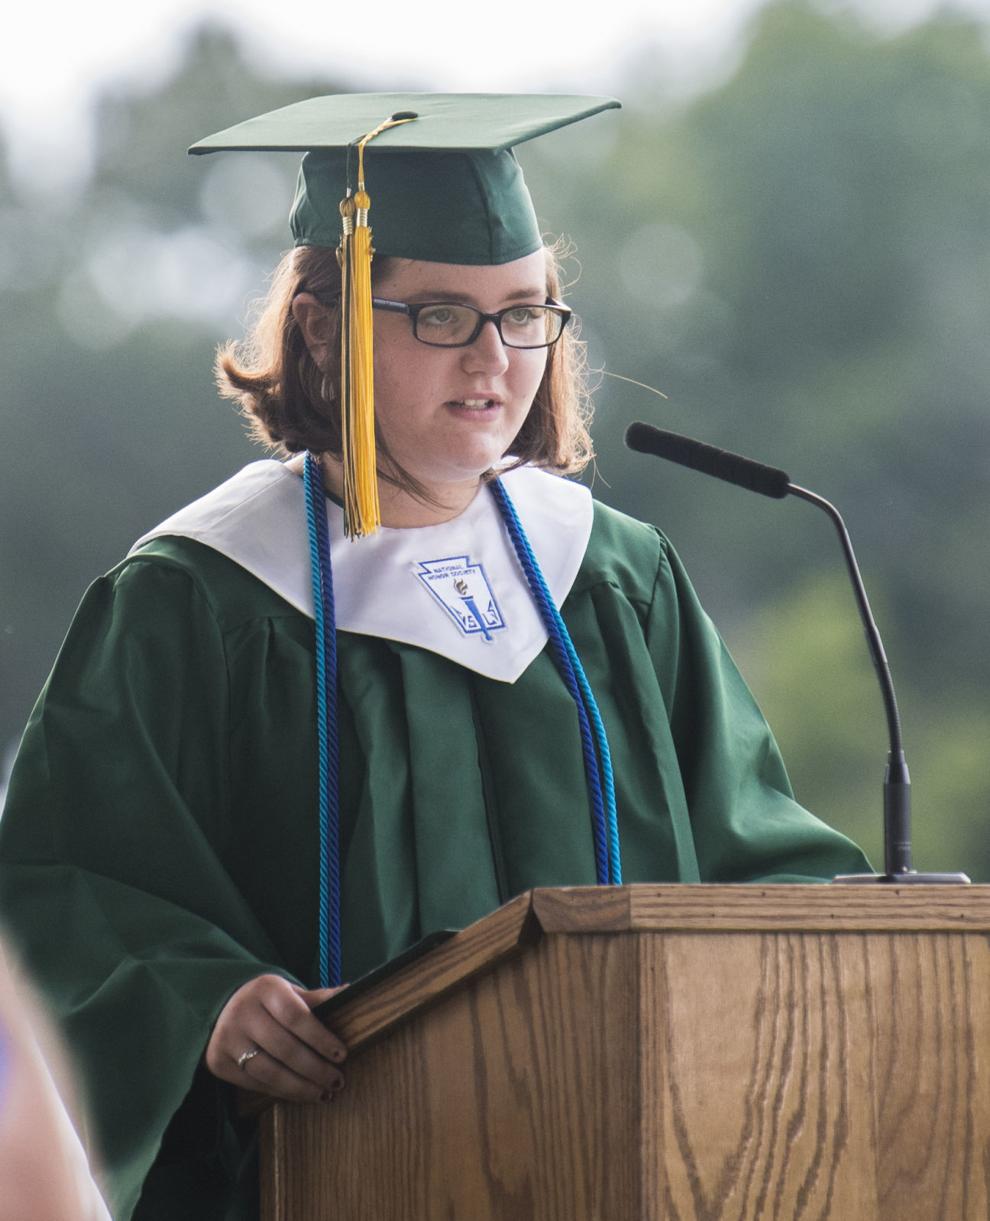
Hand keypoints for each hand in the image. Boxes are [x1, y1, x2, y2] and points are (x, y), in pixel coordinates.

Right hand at [204, 974, 346, 1102]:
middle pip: (284, 1048)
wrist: (220, 1008)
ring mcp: (228, 1039)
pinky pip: (255, 1083)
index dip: (320, 1037)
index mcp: (265, 989)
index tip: (342, 1054)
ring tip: (323, 1093)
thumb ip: (318, 998)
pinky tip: (300, 1094)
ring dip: (300, 1087)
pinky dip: (281, 1092)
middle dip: (315, 1068)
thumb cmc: (267, 1001)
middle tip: (337, 1080)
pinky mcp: (219, 1062)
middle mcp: (243, 1012)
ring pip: (269, 1071)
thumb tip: (352, 992)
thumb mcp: (289, 992)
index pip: (296, 1016)